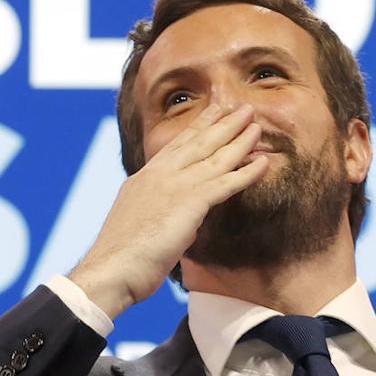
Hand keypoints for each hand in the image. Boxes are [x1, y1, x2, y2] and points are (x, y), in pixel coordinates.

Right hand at [68, 103, 268, 319]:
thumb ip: (159, 212)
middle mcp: (159, 174)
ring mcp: (175, 185)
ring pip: (214, 156)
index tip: (212, 112)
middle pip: (197, 142)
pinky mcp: (190, 201)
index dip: (197, 127)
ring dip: (239, 139)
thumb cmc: (121, 255)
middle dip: (222, 122)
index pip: (176, 146)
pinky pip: (226, 183)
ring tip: (256, 123)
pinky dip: (247, 172)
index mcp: (144, 177)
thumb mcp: (137, 222)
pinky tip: (263, 163)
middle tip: (241, 107)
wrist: (112, 268)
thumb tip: (181, 219)